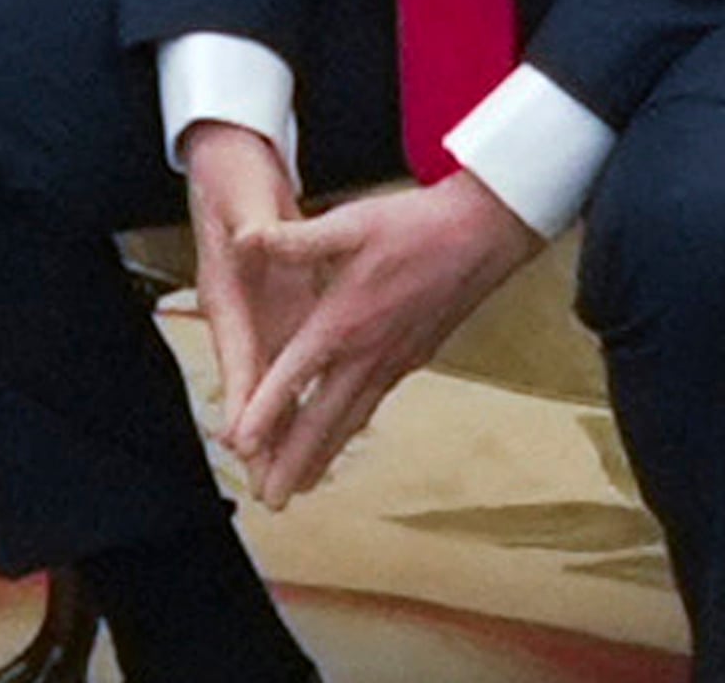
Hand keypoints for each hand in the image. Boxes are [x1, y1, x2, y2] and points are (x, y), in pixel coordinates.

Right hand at [182, 122, 313, 456]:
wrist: (224, 161)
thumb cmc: (232, 180)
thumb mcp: (243, 198)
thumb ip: (253, 223)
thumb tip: (254, 237)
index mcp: (228, 293)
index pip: (238, 356)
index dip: (244, 398)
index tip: (244, 440)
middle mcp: (237, 315)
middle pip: (253, 388)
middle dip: (265, 440)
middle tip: (275, 491)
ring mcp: (255, 317)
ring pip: (274, 387)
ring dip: (286, 431)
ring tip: (300, 480)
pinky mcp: (274, 312)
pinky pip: (290, 370)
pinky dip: (302, 401)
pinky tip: (320, 427)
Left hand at [228, 170, 541, 504]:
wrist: (484, 234)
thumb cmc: (417, 226)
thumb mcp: (350, 223)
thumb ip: (294, 239)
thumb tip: (244, 239)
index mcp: (345, 321)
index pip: (295, 376)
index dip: (265, 412)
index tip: (240, 445)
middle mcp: (368, 353)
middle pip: (324, 421)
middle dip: (294, 463)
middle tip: (268, 500)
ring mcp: (393, 362)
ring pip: (351, 421)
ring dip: (322, 457)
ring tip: (298, 488)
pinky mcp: (411, 359)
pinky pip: (372, 406)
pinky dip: (349, 432)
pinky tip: (340, 438)